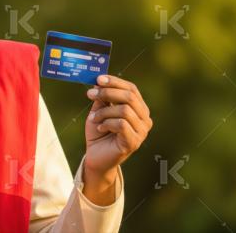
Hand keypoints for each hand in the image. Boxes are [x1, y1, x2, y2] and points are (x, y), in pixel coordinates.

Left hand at [82, 74, 151, 202]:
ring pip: (124, 110)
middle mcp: (145, 119)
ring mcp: (142, 132)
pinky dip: (106, 123)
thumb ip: (103, 97)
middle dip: (108, 92)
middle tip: (90, 94)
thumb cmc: (99, 133)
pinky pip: (121, 124)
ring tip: (94, 118)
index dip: (115, 82)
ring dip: (104, 111)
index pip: (132, 89)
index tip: (98, 79)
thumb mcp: (99, 110)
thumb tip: (100, 81)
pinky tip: (100, 127)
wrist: (95, 157)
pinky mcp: (134, 142)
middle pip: (130, 97)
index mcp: (139, 109)